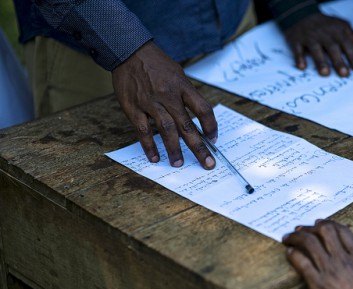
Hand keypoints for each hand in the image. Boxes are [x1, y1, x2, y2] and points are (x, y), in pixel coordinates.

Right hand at [112, 41, 216, 168]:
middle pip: (187, 125)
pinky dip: (149, 146)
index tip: (214, 140)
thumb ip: (187, 95)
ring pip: (166, 130)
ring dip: (174, 149)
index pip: (203, 110)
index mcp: (183, 87)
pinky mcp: (133, 108)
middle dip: (199, 147)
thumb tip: (198, 119)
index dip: (211, 127)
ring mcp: (151, 103)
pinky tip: (155, 157)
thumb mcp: (178, 74)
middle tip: (207, 163)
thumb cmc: (157, 65)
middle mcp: (169, 96)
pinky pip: (143, 131)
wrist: (129, 51)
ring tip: (178, 164)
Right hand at [284, 13, 352, 76]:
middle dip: (339, 61)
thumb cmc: (325, 24)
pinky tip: (302, 67)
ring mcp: (309, 37)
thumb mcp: (342, 27)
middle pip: (332, 48)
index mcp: (337, 31)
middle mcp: (324, 34)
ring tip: (325, 73)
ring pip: (316, 49)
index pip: (347, 44)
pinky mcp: (296, 40)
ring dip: (320, 61)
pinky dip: (299, 58)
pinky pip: (298, 49)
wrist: (301, 14)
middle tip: (344, 74)